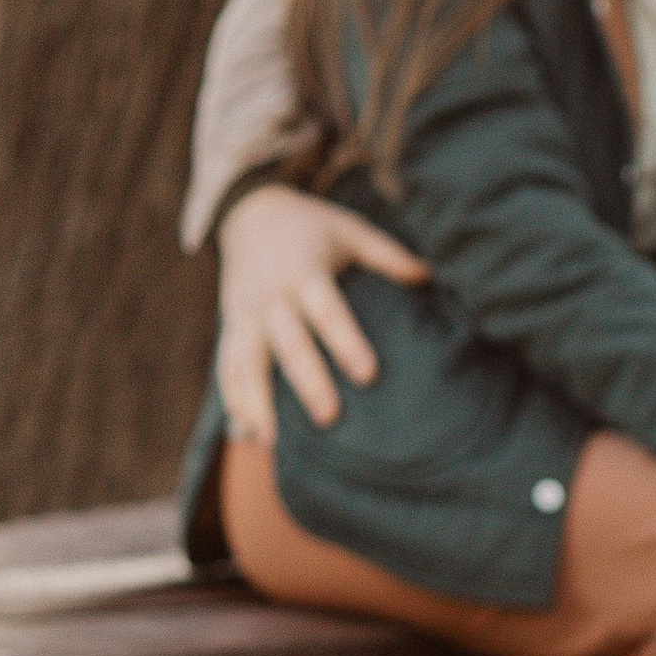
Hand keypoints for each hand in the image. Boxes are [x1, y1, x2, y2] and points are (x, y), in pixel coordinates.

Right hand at [216, 185, 429, 440]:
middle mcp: (272, 296)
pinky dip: (234, 398)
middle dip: (306, 381)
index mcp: (306, 271)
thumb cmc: (311, 226)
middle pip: (289, 343)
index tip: (367, 375)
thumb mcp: (351, 230)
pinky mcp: (230, 325)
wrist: (250, 212)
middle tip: (328, 417)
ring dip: (257, 401)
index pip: (328, 311)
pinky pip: (227, 366)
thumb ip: (388, 255)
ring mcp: (245, 313)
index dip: (346, 342)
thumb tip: (429, 275)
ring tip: (272, 442)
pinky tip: (248, 431)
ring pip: (246, 361)